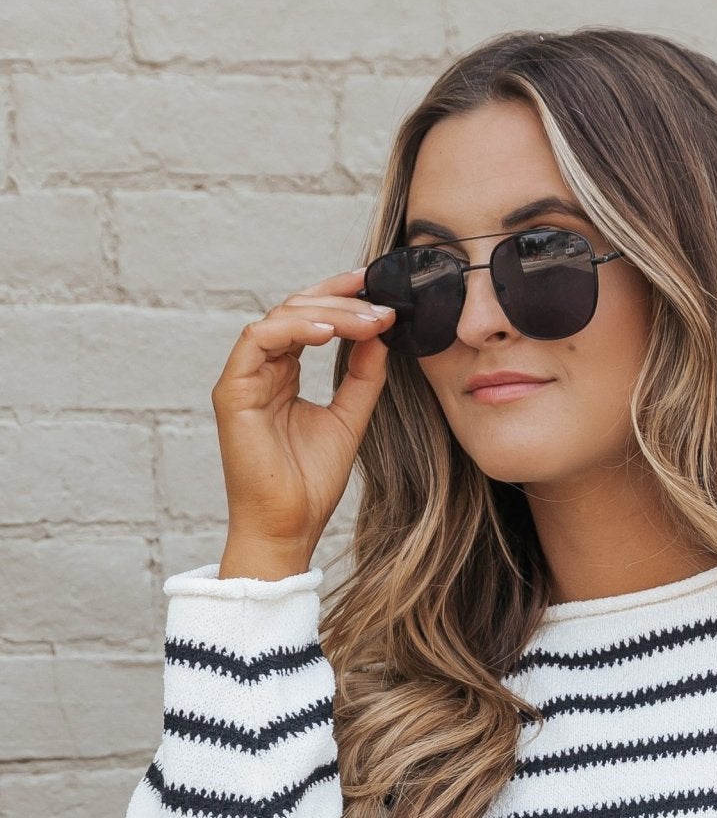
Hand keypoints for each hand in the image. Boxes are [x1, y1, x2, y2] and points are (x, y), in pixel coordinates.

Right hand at [211, 268, 394, 577]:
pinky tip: (329, 333)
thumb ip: (363, 377)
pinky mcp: (232, 390)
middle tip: (382, 303)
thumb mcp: (350, 419)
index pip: (310, 319)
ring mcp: (244, 377)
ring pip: (280, 317)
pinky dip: (294, 329)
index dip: (342, 298)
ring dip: (327, 312)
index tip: (380, 290)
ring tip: (367, 320)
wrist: (289, 526)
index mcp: (284, 373)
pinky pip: (259, 340)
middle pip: (296, 309)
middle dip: (341, 300)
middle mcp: (262, 369)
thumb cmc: (311, 483)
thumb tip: (380, 332)